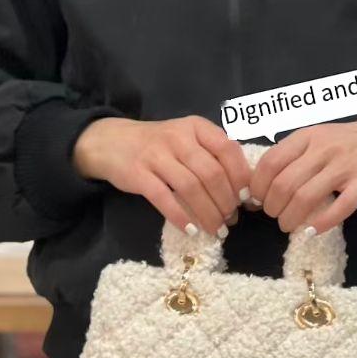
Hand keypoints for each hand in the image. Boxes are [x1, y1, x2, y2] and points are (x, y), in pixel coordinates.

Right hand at [72, 115, 251, 235]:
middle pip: (210, 173)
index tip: (245, 199)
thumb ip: (213, 158)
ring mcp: (156, 155)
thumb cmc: (160, 146)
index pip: (227, 149)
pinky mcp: (138, 174)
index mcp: (196, 127)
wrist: (112, 142)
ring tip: (216, 229)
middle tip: (230, 219)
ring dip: (207, 213)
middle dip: (225, 201)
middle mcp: (178, 137)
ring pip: (190, 187)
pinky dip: (179, 216)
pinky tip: (191, 230)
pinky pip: (163, 198)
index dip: (240, 177)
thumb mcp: (188, 140)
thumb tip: (243, 194)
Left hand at [248, 111, 356, 233]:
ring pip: (306, 197)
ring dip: (290, 218)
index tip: (257, 201)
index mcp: (306, 137)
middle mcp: (323, 150)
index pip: (270, 163)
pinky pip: (340, 208)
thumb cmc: (348, 142)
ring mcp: (345, 166)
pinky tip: (312, 231)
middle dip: (272, 207)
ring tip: (288, 226)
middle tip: (274, 216)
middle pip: (284, 184)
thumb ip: (292, 156)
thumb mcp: (316, 138)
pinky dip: (322, 223)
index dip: (257, 187)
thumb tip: (260, 185)